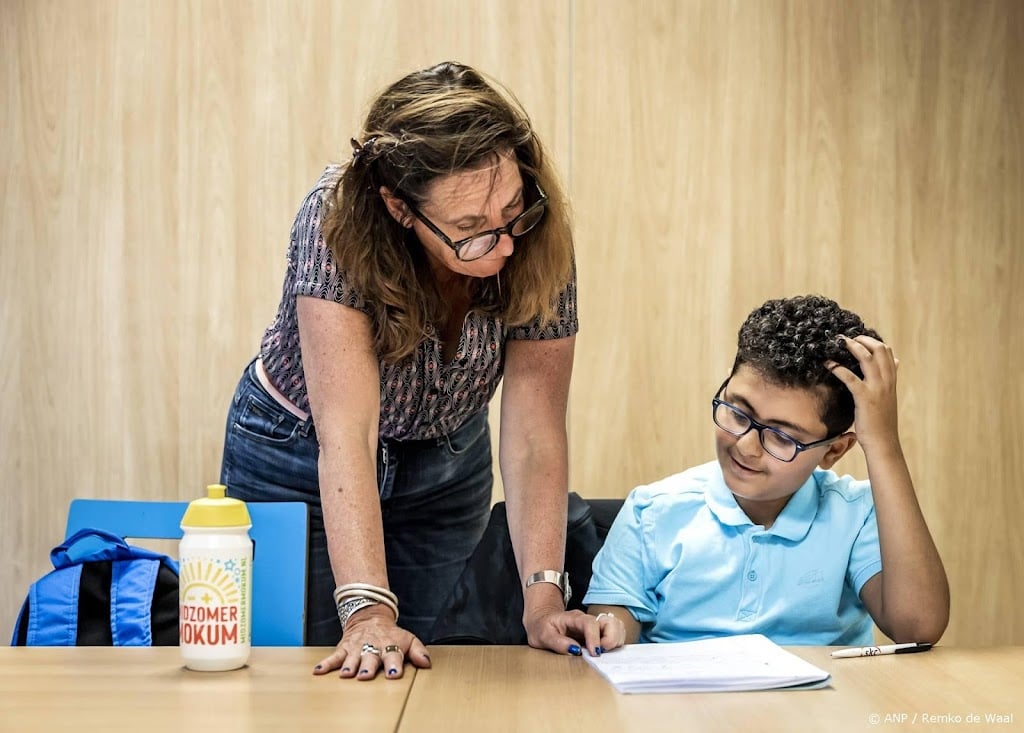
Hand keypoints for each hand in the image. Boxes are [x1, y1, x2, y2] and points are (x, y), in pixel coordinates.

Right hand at [312, 606, 429, 679]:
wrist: (370, 617)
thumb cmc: (390, 634)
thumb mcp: (408, 639)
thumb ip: (419, 651)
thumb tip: (427, 663)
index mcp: (390, 646)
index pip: (393, 654)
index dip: (394, 664)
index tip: (393, 674)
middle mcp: (373, 647)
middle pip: (371, 658)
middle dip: (368, 667)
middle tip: (366, 675)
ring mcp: (357, 648)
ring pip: (353, 657)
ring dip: (350, 665)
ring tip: (347, 674)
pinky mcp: (344, 648)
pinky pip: (334, 656)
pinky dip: (326, 664)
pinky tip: (319, 671)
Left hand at [524, 606, 625, 656]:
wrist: (542, 621)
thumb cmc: (542, 628)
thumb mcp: (542, 636)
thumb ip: (557, 643)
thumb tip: (575, 651)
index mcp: (574, 618)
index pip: (590, 623)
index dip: (595, 638)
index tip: (595, 653)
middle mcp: (587, 620)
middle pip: (610, 622)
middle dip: (611, 639)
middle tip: (601, 654)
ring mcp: (595, 626)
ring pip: (616, 627)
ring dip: (616, 641)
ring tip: (605, 653)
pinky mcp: (599, 633)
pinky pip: (616, 633)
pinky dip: (616, 642)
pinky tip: (607, 651)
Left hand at [826, 335, 900, 450]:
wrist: (883, 442)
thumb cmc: (882, 422)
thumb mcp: (889, 397)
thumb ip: (890, 379)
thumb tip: (895, 361)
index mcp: (892, 381)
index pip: (887, 352)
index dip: (872, 341)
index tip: (858, 338)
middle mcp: (887, 381)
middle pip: (879, 349)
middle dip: (862, 339)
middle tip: (846, 338)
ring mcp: (877, 389)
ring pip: (867, 358)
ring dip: (851, 346)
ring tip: (838, 342)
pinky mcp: (865, 398)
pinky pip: (851, 377)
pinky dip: (838, 368)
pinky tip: (828, 364)